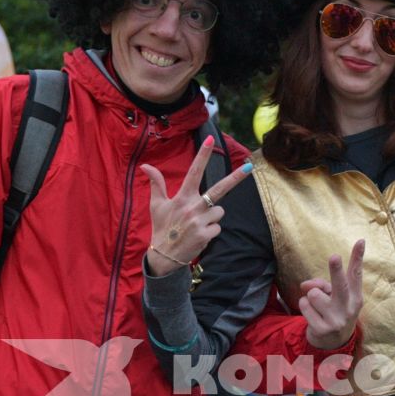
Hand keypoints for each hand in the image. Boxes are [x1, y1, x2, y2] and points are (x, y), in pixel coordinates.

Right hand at [143, 138, 254, 274]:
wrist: (164, 256)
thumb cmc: (162, 227)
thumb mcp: (156, 205)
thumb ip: (156, 183)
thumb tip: (145, 165)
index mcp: (182, 197)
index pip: (194, 171)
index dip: (202, 155)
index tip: (210, 139)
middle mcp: (193, 207)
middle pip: (219, 189)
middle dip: (235, 178)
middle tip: (249, 167)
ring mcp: (200, 221)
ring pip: (219, 211)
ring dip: (212, 216)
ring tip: (197, 224)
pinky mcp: (207, 235)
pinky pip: (218, 227)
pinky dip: (211, 230)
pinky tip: (199, 235)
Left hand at [298, 239, 365, 348]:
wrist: (332, 344)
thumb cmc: (334, 311)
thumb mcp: (333, 297)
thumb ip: (322, 285)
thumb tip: (304, 286)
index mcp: (356, 298)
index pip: (356, 274)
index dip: (358, 257)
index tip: (360, 241)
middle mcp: (349, 309)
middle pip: (340, 285)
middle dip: (336, 270)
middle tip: (334, 256)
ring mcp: (336, 320)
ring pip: (314, 294)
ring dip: (311, 296)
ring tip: (317, 305)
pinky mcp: (322, 329)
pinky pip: (304, 306)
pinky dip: (304, 307)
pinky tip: (312, 314)